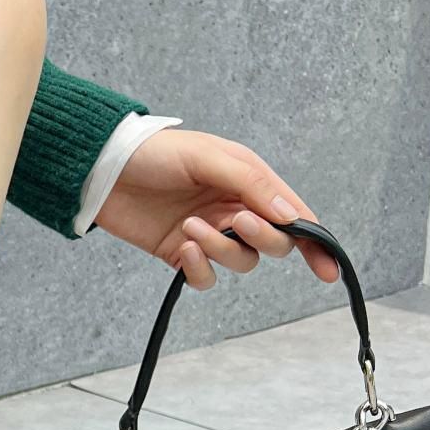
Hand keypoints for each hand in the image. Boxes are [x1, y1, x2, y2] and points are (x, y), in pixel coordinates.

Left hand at [93, 127, 338, 290]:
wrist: (101, 170)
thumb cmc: (154, 153)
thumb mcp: (206, 156)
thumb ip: (249, 182)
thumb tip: (288, 213)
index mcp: (248, 181)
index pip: (292, 214)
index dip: (315, 241)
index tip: (329, 268)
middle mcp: (234, 208)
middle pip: (273, 243)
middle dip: (261, 238)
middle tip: (235, 221)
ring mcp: (209, 233)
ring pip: (240, 261)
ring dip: (220, 249)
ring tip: (190, 227)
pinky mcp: (180, 253)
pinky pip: (205, 276)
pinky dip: (199, 268)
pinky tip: (182, 248)